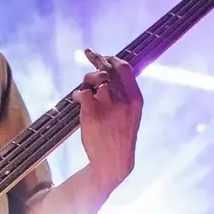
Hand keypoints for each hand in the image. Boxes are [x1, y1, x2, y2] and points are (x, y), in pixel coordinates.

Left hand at [75, 48, 142, 186]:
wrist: (113, 160)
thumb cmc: (121, 136)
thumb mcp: (131, 114)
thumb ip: (124, 94)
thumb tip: (110, 72)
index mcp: (135, 99)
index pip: (125, 69)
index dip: (113, 59)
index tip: (105, 56)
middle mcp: (123, 100)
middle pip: (108, 69)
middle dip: (97, 58)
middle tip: (89, 53)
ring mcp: (107, 106)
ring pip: (94, 78)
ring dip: (86, 80)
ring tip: (85, 88)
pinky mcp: (91, 113)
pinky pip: (82, 93)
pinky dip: (78, 94)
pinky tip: (77, 99)